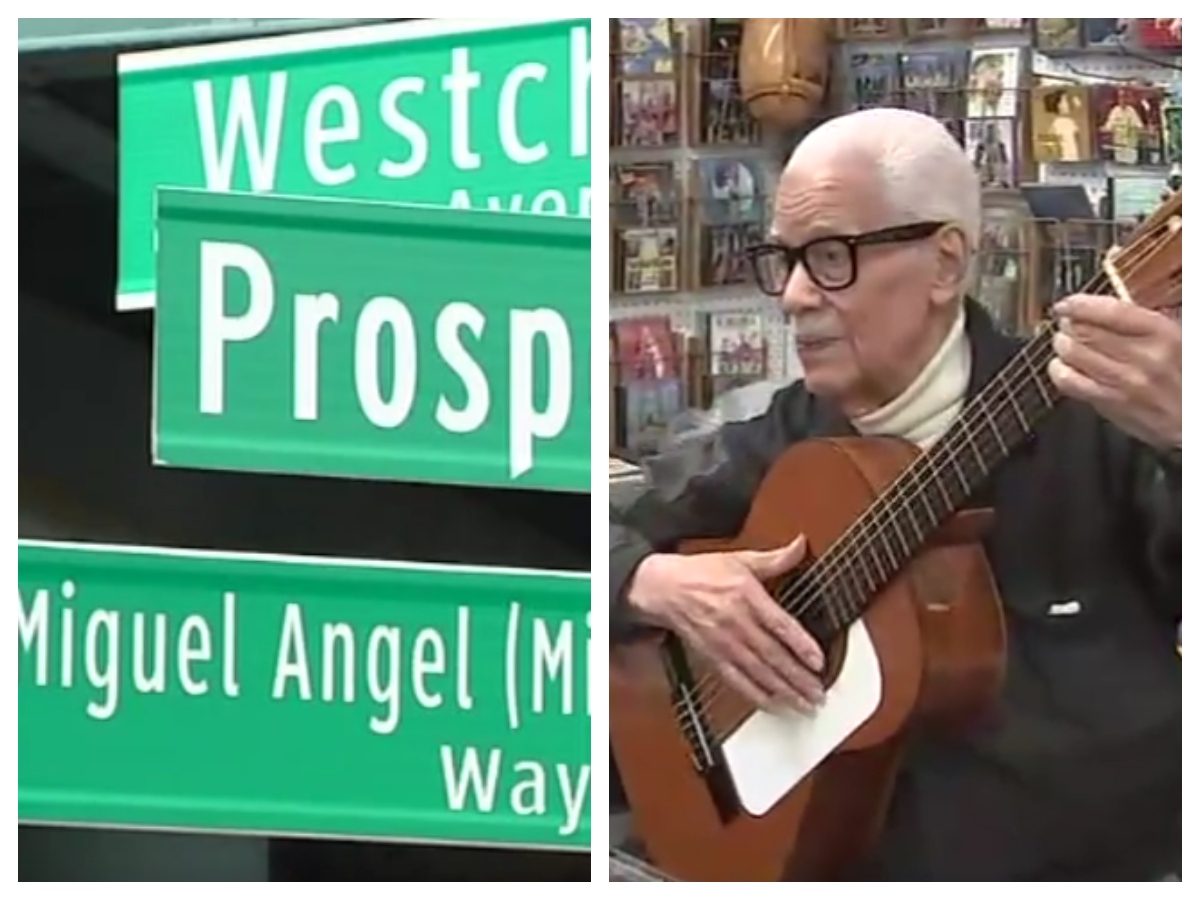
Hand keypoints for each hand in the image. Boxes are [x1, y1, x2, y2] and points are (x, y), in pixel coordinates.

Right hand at [626, 534, 824, 710]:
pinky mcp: (712, 657)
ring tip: (803, 705)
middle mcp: (735, 622)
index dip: (800, 645)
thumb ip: (774, 559)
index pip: (779, 625)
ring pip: (757, 673)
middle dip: (797, 678)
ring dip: (782, 692)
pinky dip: (756, 696)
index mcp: (745, 596)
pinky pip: (737, 681)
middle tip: (818, 693)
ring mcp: (723, 643)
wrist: (663, 588)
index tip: (819, 662)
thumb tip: (800, 545)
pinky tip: (774, 706)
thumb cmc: (700, 573)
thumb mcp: (739, 559)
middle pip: (771, 655)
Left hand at [1049, 294, 1180, 449]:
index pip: (1110, 311)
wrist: (1194, 417)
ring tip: (1064, 342)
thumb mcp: (1179, 338)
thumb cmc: (1186, 375)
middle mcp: (1143, 357)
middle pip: (1085, 331)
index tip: (1066, 304)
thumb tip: (1104, 310)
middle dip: (1068, 325)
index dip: (1079, 304)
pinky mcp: (1112, 405)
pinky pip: (1071, 384)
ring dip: (1062, 344)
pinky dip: (1059, 371)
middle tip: (1066, 324)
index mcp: (1163, 333)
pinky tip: (1061, 367)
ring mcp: (1125, 383)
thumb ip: (1143, 323)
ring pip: (1073, 354)